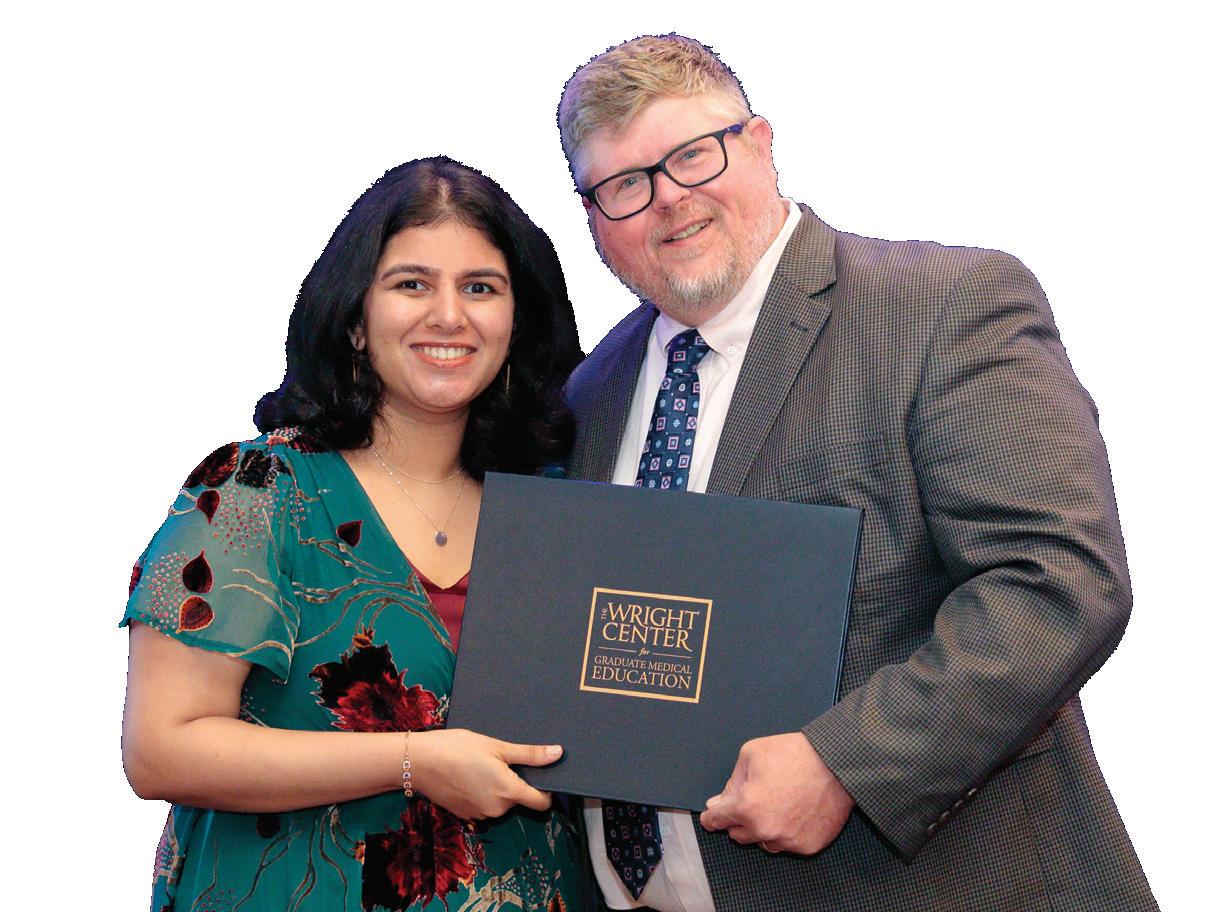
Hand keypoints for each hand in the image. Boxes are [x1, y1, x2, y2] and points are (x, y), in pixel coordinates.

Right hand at [411, 729, 561, 818]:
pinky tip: (469, 774)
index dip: (546, 790)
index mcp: (508, 792)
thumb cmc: (458, 748)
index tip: (541, 774)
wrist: (419, 762)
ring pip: (500, 802)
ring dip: (498, 787)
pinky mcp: (465, 813)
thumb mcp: (497, 746)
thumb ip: (530, 754)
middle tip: (503, 758)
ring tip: (483, 763)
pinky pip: (483, 804)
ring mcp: (479, 814)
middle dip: (516, 782)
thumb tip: (558, 754)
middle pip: (519, 800)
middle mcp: (496, 809)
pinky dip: (482, 792)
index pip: (541, 803)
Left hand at [699, 732, 852, 854]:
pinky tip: (794, 813)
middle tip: (752, 800)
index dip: (712, 816)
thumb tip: (719, 802)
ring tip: (777, 804)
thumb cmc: (796, 755)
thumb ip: (732, 782)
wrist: (837, 763)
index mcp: (746, 807)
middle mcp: (765, 829)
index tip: (712, 815)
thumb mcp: (752, 754)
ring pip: (763, 842)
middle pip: (738, 834)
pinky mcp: (808, 846)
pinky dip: (787, 833)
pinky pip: (788, 845)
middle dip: (739, 819)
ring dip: (762, 828)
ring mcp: (788, 841)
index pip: (717, 820)